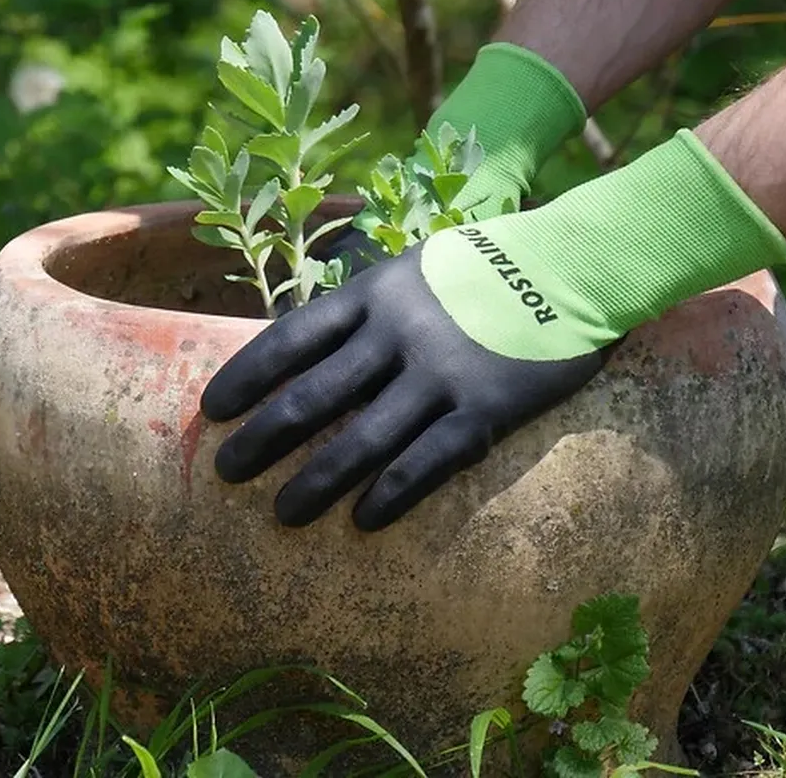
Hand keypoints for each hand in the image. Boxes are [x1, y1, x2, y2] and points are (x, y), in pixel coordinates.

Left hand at [201, 130, 785, 530]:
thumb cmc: (482, 267)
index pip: (291, 338)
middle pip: (314, 395)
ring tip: (281, 512)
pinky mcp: (485, 408)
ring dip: (316, 480)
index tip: (213, 410)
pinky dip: (392, 493)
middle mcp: (398, 333)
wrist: (572, 266)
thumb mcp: (412, 265)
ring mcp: (442, 373)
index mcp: (374, 292)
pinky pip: (429, 461)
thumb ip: (363, 300)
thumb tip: (308, 341)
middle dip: (263, 437)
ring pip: (364, 439)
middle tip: (226, 470)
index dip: (246, 376)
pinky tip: (364, 519)